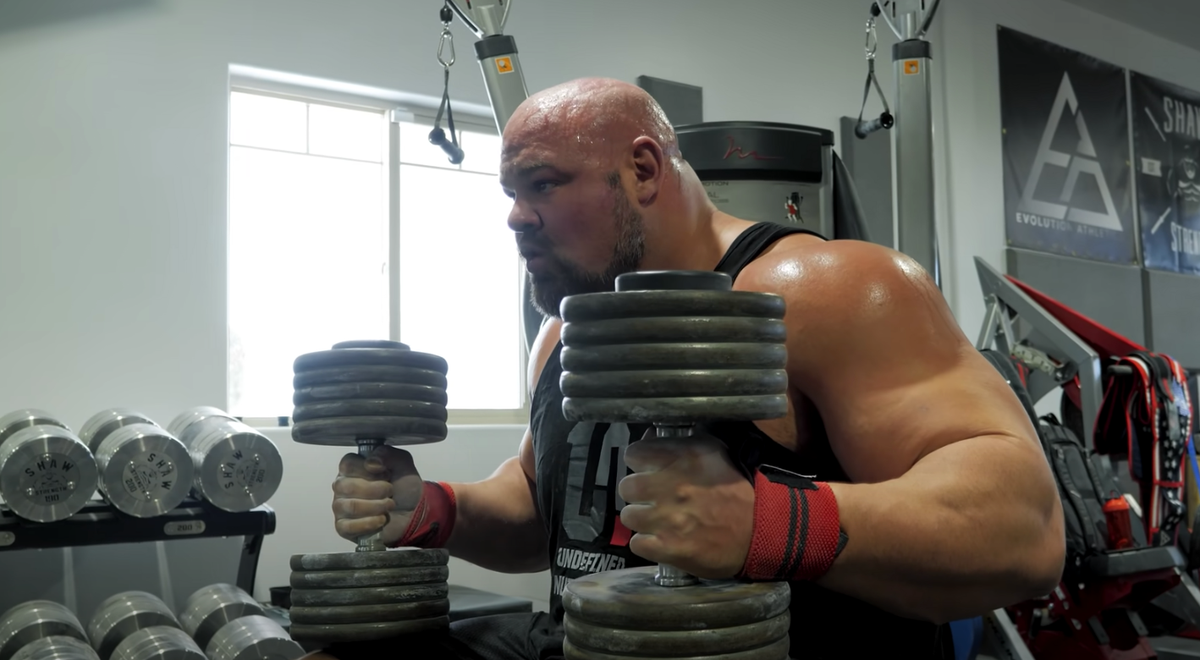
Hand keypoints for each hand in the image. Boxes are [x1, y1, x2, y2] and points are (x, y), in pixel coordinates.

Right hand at [331, 446, 424, 544]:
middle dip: (378, 490)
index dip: (369, 471)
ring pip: (352, 507)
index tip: (385, 474)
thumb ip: (388, 454)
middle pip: (348, 486)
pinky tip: (380, 519)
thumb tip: (371, 462)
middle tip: (390, 492)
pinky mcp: (343, 527)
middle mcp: (342, 486)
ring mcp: (340, 507)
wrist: (413, 512)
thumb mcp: (402, 463)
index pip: (347, 464)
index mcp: (352, 468)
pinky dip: (371, 523)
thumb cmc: (403, 487)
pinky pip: (349, 526)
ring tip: (388, 505)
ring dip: (377, 507)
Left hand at [618, 430, 755, 578]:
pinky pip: (637, 543)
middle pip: (626, 487)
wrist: (760, 530)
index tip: (647, 469)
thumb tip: (649, 439)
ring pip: (629, 516)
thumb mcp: (714, 452)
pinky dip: (646, 543)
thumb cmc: (737, 490)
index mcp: (681, 458)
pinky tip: (660, 539)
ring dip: (641, 519)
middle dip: (638, 492)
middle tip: (652, 498)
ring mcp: (667, 519)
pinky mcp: (668, 548)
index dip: (639, 462)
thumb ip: (680, 443)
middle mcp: (670, 486)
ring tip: (657, 520)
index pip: (634, 454)